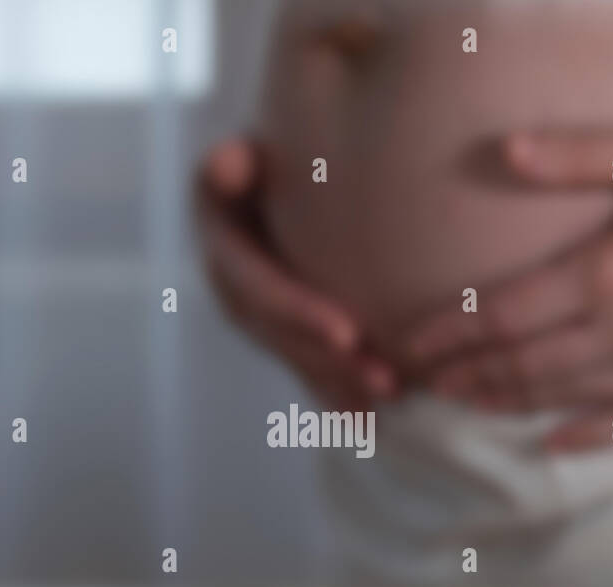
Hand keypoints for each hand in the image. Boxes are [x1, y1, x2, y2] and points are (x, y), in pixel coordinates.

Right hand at [195, 137, 396, 409]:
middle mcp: (230, 277)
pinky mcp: (281, 328)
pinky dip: (336, 394)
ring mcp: (254, 308)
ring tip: (393, 397)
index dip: (295, 310)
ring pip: (292, 356)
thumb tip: (232, 163)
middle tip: (386, 380)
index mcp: (220, 232)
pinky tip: (370, 417)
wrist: (295, 164)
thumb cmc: (289, 143)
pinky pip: (305, 368)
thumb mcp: (258, 145)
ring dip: (338, 383)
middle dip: (327, 361)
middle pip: (275, 333)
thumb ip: (237, 160)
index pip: (253, 283)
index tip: (347, 332)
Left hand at [402, 127, 612, 449]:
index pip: (502, 315)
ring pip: (564, 399)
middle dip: (464, 376)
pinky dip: (583, 437)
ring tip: (464, 404)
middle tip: (423, 383)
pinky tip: (550, 444)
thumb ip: (581, 155)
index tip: (410, 347)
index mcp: (610, 275)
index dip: (449, 333)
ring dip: (506, 403)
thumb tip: (503, 149)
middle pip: (522, 366)